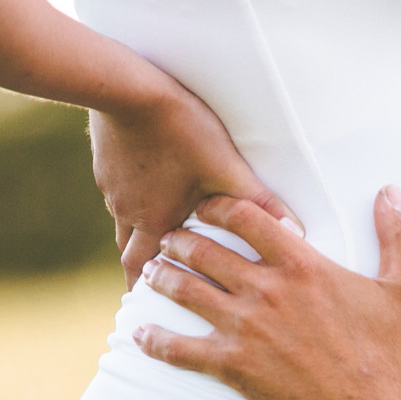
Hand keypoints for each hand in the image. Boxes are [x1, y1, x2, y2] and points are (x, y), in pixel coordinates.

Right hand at [90, 86, 296, 288]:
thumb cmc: (180, 128)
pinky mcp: (105, 165)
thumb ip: (258, 202)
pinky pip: (117, 194)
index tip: (151, 313)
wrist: (127, 86)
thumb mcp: (226, 166)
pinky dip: (131, 203)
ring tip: (151, 245)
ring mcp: (113, 189)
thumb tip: (294, 231)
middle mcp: (129, 212)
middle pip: (129, 255)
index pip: (147, 271)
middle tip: (147, 291)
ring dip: (136, 238)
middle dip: (140, 275)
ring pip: (122, 225)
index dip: (149, 294)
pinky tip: (143, 193)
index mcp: (155, 221)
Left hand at [131, 191, 400, 399]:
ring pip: (185, 290)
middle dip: (180, 239)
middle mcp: (266, 290)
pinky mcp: (231, 366)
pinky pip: (179, 349)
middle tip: (169, 239)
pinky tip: (140, 336)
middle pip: (204, 249)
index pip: (245, 217)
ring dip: (161, 278)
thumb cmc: (388, 360)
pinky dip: (155, 341)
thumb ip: (398, 238)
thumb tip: (392, 193)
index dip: (217, 206)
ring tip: (151, 274)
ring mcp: (245, 328)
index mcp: (302, 265)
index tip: (204, 208)